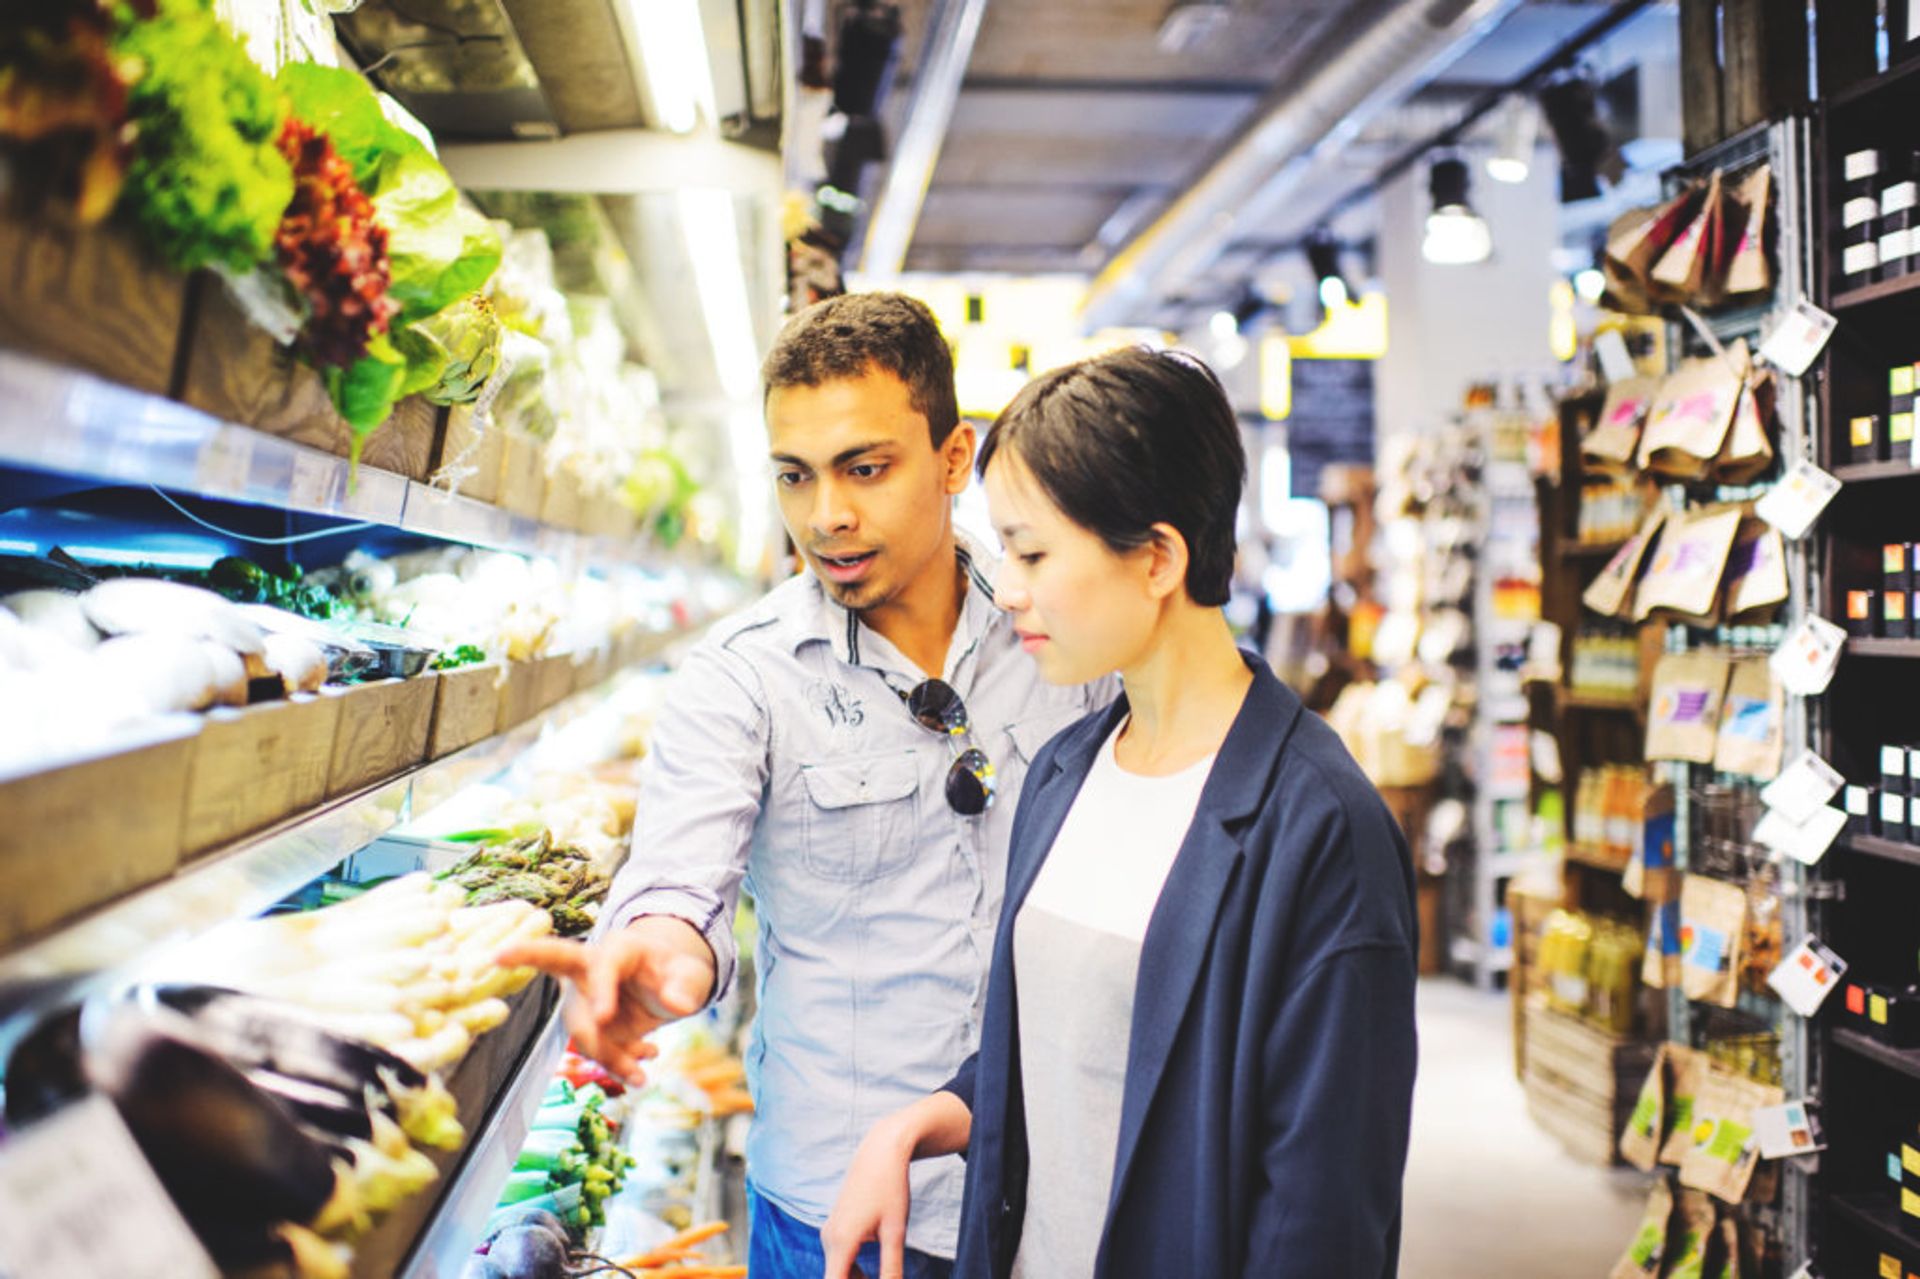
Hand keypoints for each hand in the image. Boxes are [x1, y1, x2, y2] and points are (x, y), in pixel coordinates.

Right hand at [499, 917, 714, 1084]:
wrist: (667, 985)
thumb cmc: (677, 971)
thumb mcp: (693, 975)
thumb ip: (686, 987)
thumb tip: (677, 1006)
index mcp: (618, 950)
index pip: (602, 965)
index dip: (600, 989)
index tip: (603, 1017)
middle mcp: (591, 971)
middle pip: (564, 978)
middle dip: (541, 973)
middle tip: (518, 973)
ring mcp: (584, 999)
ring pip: (582, 1032)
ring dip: (609, 1058)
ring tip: (642, 1077)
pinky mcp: (587, 1024)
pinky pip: (593, 1050)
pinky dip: (616, 1065)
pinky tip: (642, 1066)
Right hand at [821, 1115, 914, 1278]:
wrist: (880, 1152)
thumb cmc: (890, 1188)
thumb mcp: (895, 1232)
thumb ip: (891, 1268)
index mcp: (841, 1243)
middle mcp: (829, 1239)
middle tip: (885, 1278)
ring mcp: (829, 1233)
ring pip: (837, 1273)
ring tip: (884, 1275)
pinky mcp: (835, 1229)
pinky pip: (839, 1261)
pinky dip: (853, 1273)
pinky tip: (872, 1274)